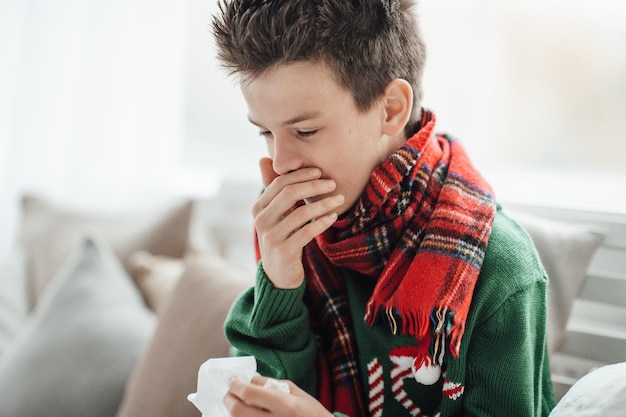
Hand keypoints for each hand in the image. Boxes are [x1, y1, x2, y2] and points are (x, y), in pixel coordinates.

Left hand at [224, 375, 333, 416]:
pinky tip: (248, 413)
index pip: (249, 393)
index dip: (235, 385)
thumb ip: (272, 385)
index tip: (232, 381)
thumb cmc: (313, 414)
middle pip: (237, 411)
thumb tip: (250, 380)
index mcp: (285, 405)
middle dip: (228, 399)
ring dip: (234, 411)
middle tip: (230, 392)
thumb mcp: (297, 393)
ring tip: (239, 404)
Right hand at [253, 157, 343, 287]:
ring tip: (339, 199)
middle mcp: (261, 220)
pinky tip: (333, 216)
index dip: (301, 175)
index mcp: (258, 207)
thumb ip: (273, 189)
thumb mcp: (275, 213)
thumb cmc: (281, 236)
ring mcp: (271, 237)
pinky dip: (322, 222)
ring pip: (300, 213)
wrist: (279, 274)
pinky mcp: (284, 251)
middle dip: (314, 186)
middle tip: (333, 184)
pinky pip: (307, 232)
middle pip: (289, 193)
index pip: (280, 183)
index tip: (320, 172)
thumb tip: (263, 159)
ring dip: (323, 204)